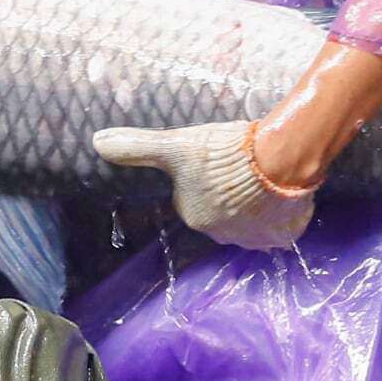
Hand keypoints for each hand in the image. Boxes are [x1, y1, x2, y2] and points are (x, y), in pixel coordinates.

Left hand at [92, 120, 314, 250]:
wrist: (279, 161)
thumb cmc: (224, 153)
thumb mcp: (176, 146)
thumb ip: (138, 147)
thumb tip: (96, 142)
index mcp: (195, 216)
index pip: (195, 197)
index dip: (206, 177)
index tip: (218, 160)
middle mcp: (223, 235)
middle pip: (223, 209)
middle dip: (231, 192)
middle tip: (242, 167)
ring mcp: (256, 239)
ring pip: (252, 219)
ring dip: (256, 203)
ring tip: (264, 175)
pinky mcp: (285, 236)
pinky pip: (281, 225)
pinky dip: (282, 212)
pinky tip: (281, 191)